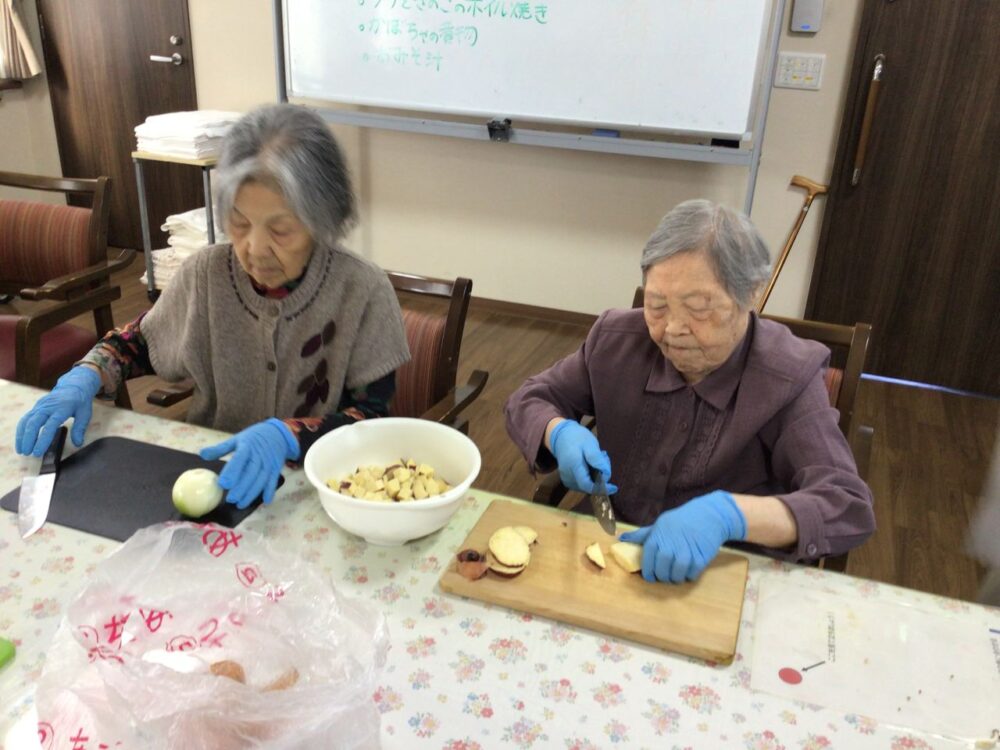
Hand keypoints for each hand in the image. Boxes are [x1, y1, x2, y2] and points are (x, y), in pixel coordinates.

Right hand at [15, 367, 101, 455]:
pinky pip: (25, 419)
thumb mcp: (85, 413)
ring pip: (26, 421)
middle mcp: (48, 406)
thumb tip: (78, 444)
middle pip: (34, 423)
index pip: (50, 426)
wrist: (73, 386)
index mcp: (62, 408)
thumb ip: (80, 428)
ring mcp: (40, 406)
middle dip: (28, 439)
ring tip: (22, 450)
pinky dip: (21, 430)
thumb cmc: (80, 401)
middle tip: (28, 453)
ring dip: (22, 436)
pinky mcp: (36, 407)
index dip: (43, 439)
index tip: (38, 452)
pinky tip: (21, 441)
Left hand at [199, 418, 298, 508]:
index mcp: (247, 446)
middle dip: (241, 487)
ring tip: (241, 504)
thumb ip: (220, 449)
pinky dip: (270, 491)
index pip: (239, 459)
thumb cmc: (252, 438)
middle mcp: (259, 455)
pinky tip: (265, 501)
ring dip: (252, 493)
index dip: (232, 472)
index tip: (223, 484)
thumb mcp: (236, 439)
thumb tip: (201, 454)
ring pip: (261, 479)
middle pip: (251, 473)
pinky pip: (273, 480)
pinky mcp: (276, 468)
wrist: (277, 433)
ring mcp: (269, 462)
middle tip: (230, 499)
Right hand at [549, 419, 617, 494]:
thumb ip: (597, 460)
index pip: (587, 486)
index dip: (602, 489)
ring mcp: (566, 479)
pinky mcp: (568, 480)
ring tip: (599, 457)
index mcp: (573, 466)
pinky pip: (583, 483)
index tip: (614, 487)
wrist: (561, 436)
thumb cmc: (577, 438)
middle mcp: (568, 476)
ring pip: (588, 485)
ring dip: (597, 475)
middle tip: (605, 457)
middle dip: (602, 477)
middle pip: (590, 486)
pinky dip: (591, 476)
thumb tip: (606, 475)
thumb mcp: (590, 443)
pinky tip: (592, 463)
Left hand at [619, 490, 746, 582]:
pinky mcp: (701, 557)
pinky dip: (689, 576)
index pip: (648, 561)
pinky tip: (688, 570)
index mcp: (658, 537)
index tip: (650, 577)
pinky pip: (691, 574)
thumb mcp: (660, 524)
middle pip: (662, 570)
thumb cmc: (681, 519)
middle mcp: (670, 545)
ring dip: (675, 578)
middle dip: (662, 576)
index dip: (648, 572)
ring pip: (676, 575)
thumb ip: (642, 534)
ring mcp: (686, 552)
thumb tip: (622, 538)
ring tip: (676, 574)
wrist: (709, 514)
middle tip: (664, 576)